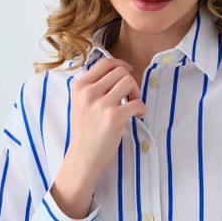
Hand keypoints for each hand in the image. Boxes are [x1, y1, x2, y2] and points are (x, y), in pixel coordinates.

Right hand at [50, 58, 145, 217]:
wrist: (82, 157)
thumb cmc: (86, 130)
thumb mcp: (81, 103)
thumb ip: (95, 86)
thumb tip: (120, 71)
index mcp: (79, 86)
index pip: (104, 63)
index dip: (121, 64)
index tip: (129, 72)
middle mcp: (88, 92)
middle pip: (120, 72)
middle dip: (131, 83)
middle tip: (131, 97)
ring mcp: (100, 104)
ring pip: (129, 82)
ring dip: (137, 93)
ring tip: (134, 106)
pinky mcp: (113, 117)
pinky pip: (136, 103)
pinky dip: (142, 108)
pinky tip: (138, 116)